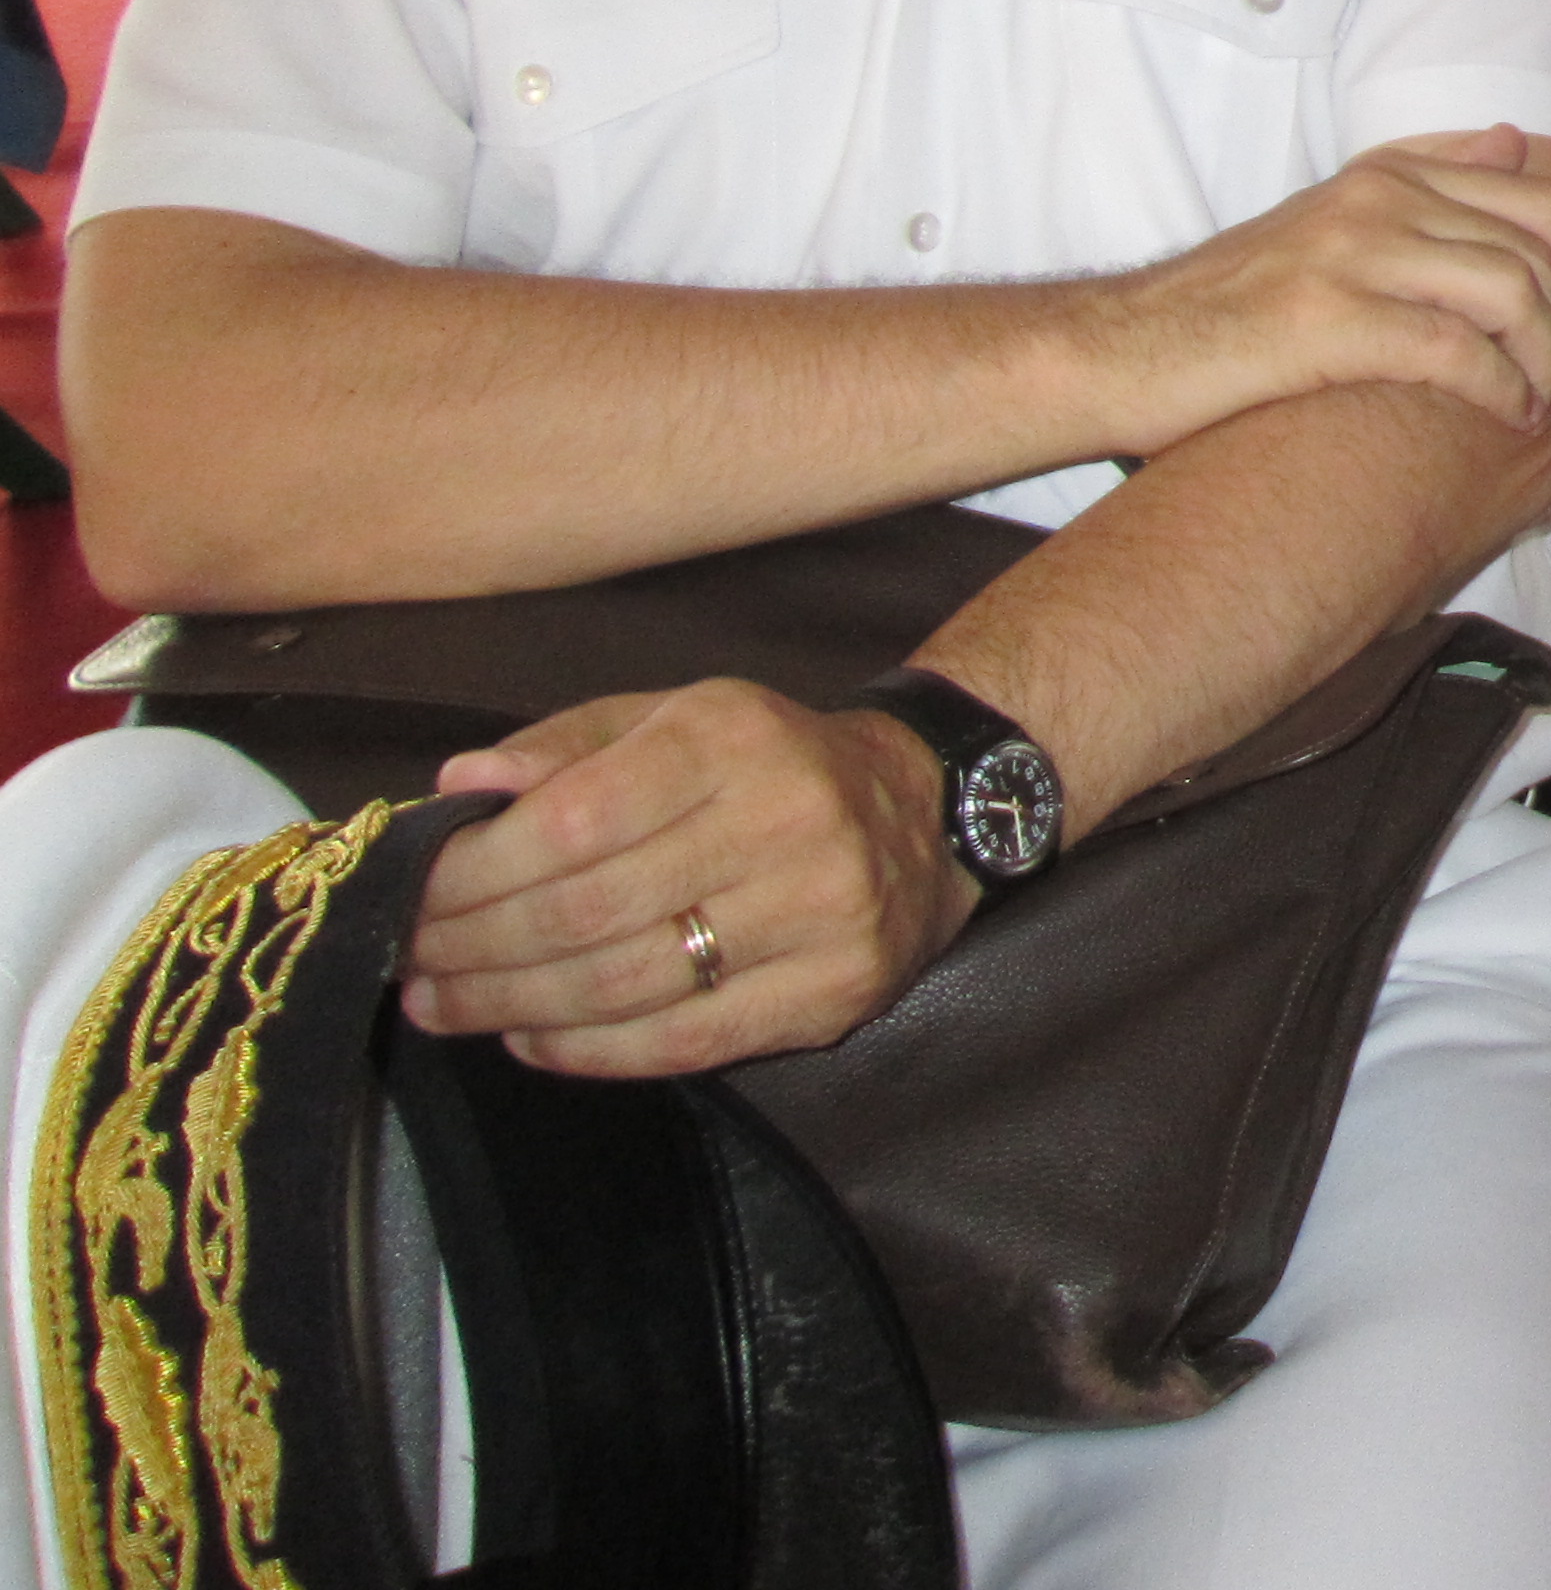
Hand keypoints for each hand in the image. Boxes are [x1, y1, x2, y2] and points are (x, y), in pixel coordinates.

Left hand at [407, 685, 976, 1074]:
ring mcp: (818, 914)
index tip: (407, 897)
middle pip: (586, 912)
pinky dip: (586, 1051)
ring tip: (444, 1003)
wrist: (926, 808)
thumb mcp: (674, 719)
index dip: (470, 874)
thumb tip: (457, 788)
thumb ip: (564, 747)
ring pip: (625, 986)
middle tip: (406, 962)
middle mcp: (784, 820)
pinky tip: (529, 1036)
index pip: (570, 822)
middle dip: (471, 947)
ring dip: (509, 1005)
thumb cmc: (767, 763)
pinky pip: (682, 1043)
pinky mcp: (833, 992)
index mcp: (730, 738)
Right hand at [1096, 125, 1550, 453]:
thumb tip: (1513, 142)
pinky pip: (1456, 350)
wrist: (1119, 350)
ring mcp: (1350, 254)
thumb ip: (1422, 181)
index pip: (1532, 194)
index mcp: (1383, 175)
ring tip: (1543, 404)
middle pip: (1536, 239)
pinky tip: (1506, 418)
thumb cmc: (1227, 308)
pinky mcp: (1326, 320)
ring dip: (1547, 358)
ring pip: (1509, 292)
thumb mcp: (1329, 220)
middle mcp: (1375, 200)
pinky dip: (1500, 389)